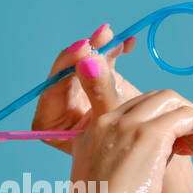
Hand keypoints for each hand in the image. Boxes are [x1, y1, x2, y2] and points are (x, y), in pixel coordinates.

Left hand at [31, 22, 141, 154]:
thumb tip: (89, 60)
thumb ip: (98, 92)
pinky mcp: (97, 82)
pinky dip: (114, 51)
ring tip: (111, 36)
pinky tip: (129, 44)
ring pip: (84, 62)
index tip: (83, 49)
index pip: (52, 88)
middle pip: (67, 71)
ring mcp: (78, 91)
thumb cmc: (122, 150)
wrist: (143, 155)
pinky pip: (101, 61)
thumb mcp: (109, 121)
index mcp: (49, 122)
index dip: (67, 66)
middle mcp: (60, 104)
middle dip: (85, 52)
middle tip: (100, 38)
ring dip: (100, 46)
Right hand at [63, 59, 192, 192]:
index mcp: (93, 133)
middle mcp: (107, 122)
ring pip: (174, 102)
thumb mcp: (108, 188)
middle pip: (156, 99)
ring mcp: (128, 125)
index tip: (182, 149)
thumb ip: (127, 167)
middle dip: (183, 119)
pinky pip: (189, 118)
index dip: (164, 123)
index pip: (136, 109)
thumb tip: (155, 163)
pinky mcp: (151, 135)